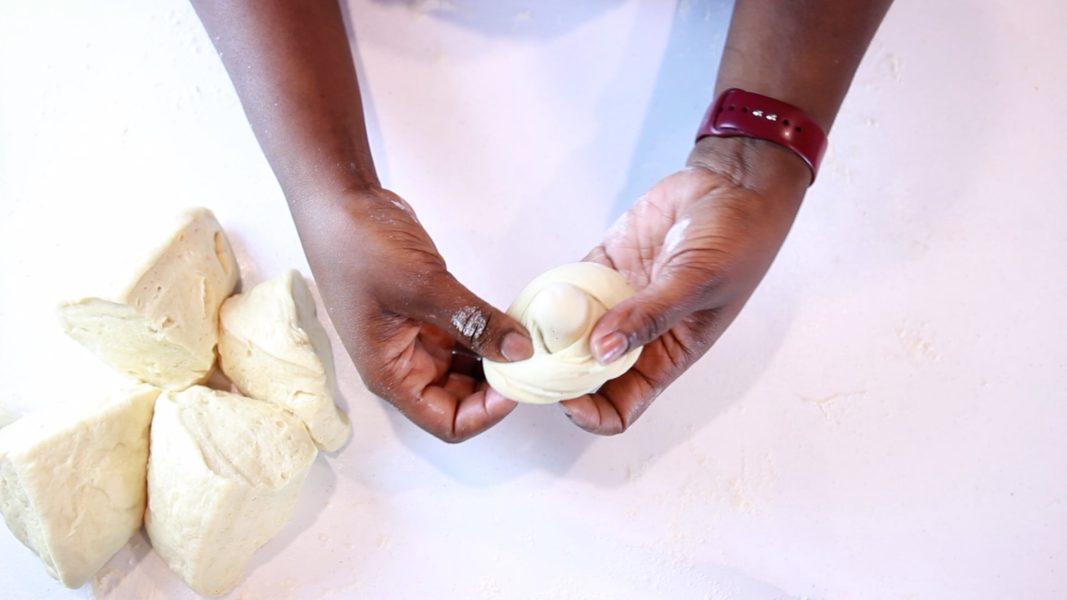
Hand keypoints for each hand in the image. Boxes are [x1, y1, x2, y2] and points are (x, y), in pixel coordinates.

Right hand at [290, 187, 532, 441]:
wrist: (339, 201)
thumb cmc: (360, 246)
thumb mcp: (423, 285)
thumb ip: (475, 320)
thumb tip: (520, 351)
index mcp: (391, 373)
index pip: (447, 422)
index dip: (485, 413)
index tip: (516, 384)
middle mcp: (403, 365)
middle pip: (459, 401)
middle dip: (496, 389)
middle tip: (532, 363)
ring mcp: (415, 340)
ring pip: (465, 371)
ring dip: (496, 362)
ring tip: (529, 343)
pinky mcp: (427, 315)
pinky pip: (464, 340)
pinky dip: (488, 336)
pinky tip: (512, 323)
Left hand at [560, 137, 810, 433]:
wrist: (732, 185)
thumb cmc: (736, 241)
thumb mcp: (696, 281)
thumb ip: (649, 315)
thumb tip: (602, 350)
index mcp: (667, 355)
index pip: (623, 406)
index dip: (592, 413)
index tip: (565, 398)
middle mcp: (638, 335)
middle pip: (586, 376)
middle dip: (557, 376)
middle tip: (531, 363)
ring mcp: (619, 302)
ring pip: (571, 334)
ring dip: (548, 336)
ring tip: (530, 328)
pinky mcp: (605, 268)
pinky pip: (568, 291)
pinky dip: (551, 295)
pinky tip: (541, 294)